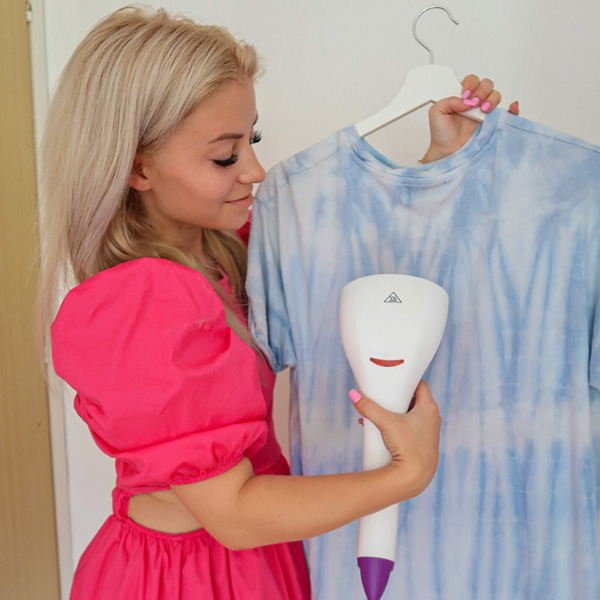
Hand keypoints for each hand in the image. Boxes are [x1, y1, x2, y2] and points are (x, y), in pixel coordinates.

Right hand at [351, 380, 441, 494]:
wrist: (415, 477)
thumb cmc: (407, 448)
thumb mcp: (386, 423)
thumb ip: (369, 408)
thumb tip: (353, 395)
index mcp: (429, 408)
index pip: (420, 384)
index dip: (407, 380)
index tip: (394, 379)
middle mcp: (432, 418)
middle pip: (414, 399)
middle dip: (398, 396)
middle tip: (384, 394)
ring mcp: (428, 431)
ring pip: (411, 414)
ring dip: (396, 411)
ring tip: (380, 412)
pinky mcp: (422, 442)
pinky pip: (410, 427)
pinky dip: (398, 424)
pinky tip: (382, 429)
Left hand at [420, 75, 518, 163]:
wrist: (448, 153)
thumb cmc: (441, 135)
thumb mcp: (436, 113)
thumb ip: (447, 100)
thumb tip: (465, 100)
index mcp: (462, 97)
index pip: (472, 80)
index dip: (470, 84)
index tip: (465, 95)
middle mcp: (475, 102)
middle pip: (486, 84)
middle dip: (481, 90)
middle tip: (473, 103)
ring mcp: (485, 112)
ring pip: (496, 95)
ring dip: (492, 99)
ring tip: (483, 110)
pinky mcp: (493, 123)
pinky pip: (508, 113)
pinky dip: (512, 109)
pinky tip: (510, 108)